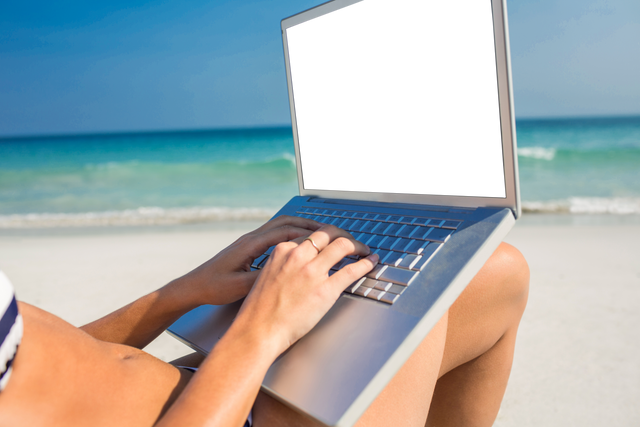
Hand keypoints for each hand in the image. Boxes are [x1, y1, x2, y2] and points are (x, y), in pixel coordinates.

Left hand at [176, 215, 321, 306]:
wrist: (195, 285)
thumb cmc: (213, 286)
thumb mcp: (239, 287)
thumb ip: (261, 279)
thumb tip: (284, 274)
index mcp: (250, 245)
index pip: (284, 232)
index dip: (307, 232)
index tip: (325, 235)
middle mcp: (251, 238)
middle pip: (284, 222)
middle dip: (307, 224)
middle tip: (328, 229)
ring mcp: (249, 241)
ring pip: (279, 225)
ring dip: (299, 226)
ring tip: (318, 232)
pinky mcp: (249, 247)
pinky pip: (274, 233)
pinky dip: (290, 233)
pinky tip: (299, 242)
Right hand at [232, 224, 378, 355]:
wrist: (257, 330)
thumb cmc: (260, 310)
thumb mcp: (268, 276)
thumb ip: (284, 265)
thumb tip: (300, 265)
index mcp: (282, 251)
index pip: (310, 234)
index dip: (325, 236)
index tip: (332, 240)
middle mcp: (298, 256)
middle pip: (328, 233)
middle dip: (343, 234)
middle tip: (351, 241)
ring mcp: (313, 272)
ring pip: (343, 245)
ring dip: (358, 245)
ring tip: (364, 250)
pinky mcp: (325, 290)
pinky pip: (352, 270)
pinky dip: (365, 263)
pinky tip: (371, 262)